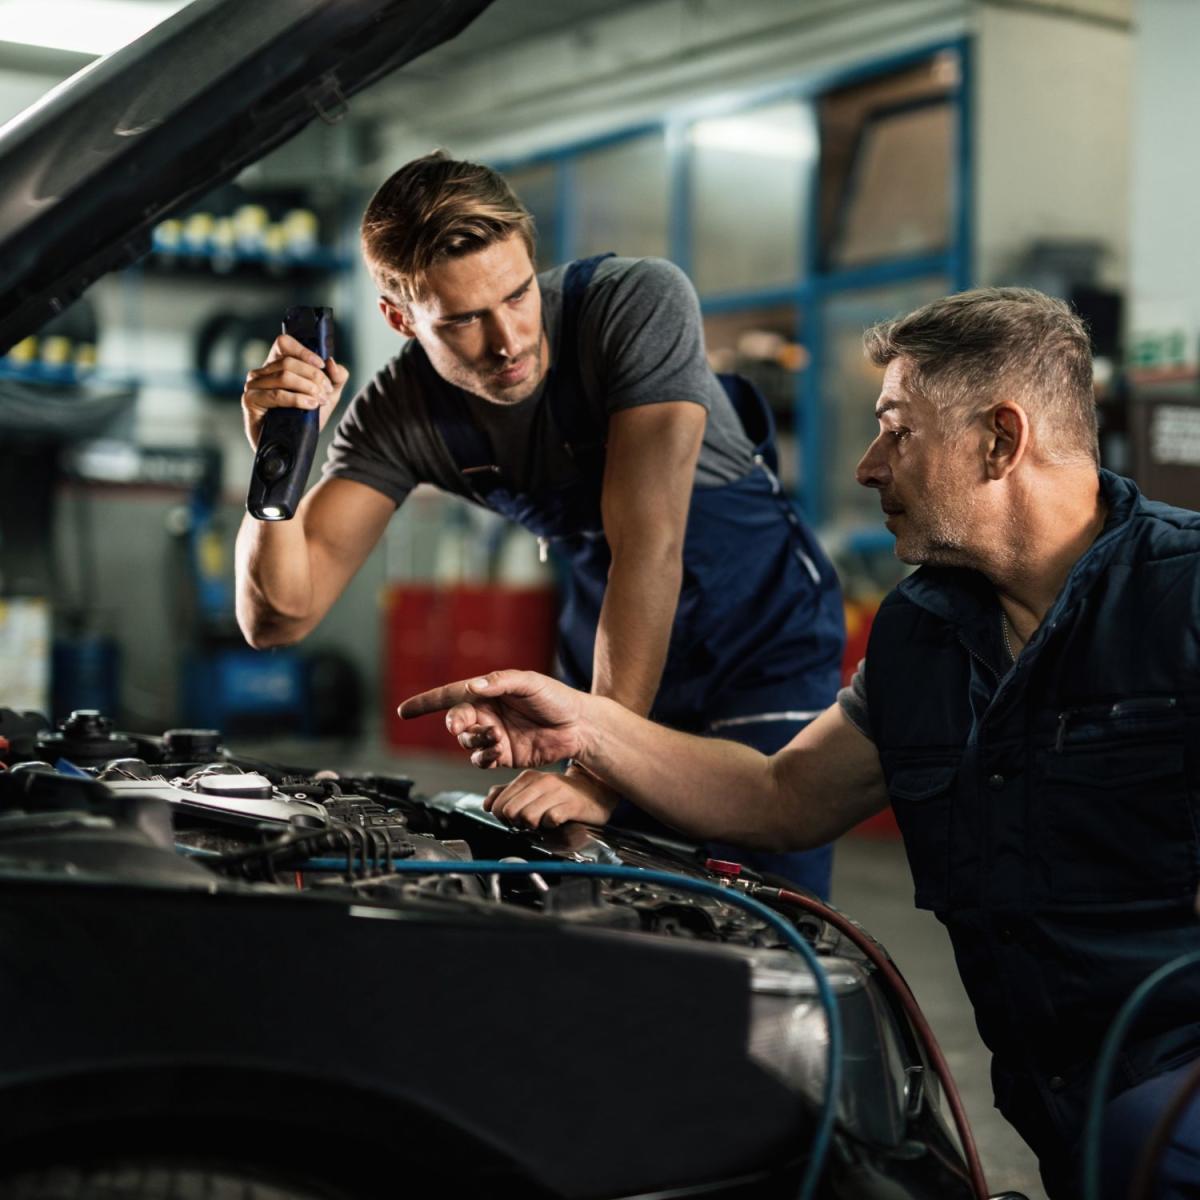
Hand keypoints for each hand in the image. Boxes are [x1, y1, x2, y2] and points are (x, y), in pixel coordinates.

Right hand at [241, 333, 348, 449]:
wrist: (292, 446)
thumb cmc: (306, 418)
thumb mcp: (327, 396)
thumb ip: (336, 378)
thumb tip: (332, 362)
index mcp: (276, 365)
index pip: (284, 343)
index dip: (303, 351)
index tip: (322, 365)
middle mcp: (261, 372)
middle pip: (289, 362)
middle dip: (314, 376)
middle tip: (326, 392)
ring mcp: (253, 385)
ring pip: (284, 376)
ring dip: (308, 387)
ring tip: (321, 400)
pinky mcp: (250, 401)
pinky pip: (276, 394)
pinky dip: (297, 398)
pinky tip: (310, 405)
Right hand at [398, 670, 587, 768]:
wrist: (578, 726)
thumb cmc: (556, 698)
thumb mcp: (529, 682)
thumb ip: (500, 683)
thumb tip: (474, 685)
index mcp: (487, 692)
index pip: (449, 696)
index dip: (425, 703)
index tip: (404, 711)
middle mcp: (487, 713)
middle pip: (456, 721)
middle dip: (457, 724)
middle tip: (463, 726)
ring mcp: (494, 735)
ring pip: (467, 743)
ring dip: (475, 742)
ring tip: (495, 737)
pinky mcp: (503, 755)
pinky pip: (481, 760)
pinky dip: (483, 758)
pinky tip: (496, 753)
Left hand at [484, 766, 619, 829]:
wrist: (595, 792)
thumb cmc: (561, 794)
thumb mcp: (532, 789)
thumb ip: (507, 794)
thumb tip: (487, 804)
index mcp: (527, 777)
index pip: (498, 804)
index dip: (502, 818)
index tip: (513, 819)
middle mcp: (540, 781)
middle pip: (509, 812)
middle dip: (515, 823)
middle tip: (528, 822)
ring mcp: (556, 792)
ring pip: (527, 817)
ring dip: (532, 826)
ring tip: (542, 821)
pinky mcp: (571, 804)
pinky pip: (550, 820)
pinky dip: (550, 826)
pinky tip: (556, 821)